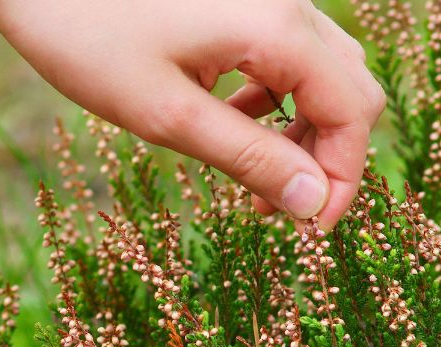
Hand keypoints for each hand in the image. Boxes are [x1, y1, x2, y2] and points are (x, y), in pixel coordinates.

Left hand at [0, 0, 384, 227]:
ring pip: (322, 72)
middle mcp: (286, 3)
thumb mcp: (169, 115)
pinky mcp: (242, 1)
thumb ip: (248, 158)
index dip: (341, 179)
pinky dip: (275, 98)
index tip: (309, 230)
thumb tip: (311, 204)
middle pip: (349, 90)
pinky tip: (228, 118)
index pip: (351, 113)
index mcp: (278, 28)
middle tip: (278, 207)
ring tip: (250, 173)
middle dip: (326, 156)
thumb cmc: (89, 39)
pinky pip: (287, 54)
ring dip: (300, 129)